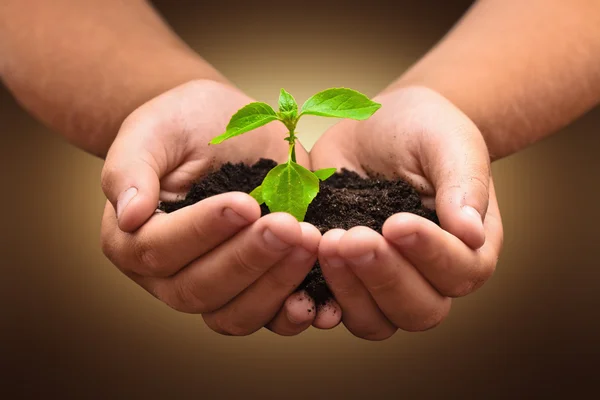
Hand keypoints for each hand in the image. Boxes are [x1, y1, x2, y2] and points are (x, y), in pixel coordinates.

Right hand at [100, 80, 334, 335]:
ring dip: (275, 286)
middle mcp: (169, 275)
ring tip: (309, 243)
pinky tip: (323, 299)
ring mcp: (215, 285)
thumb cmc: (182, 123)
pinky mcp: (255, 284)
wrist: (223, 127)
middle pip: (201, 289)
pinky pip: (271, 317)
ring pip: (237, 314)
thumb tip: (129, 215)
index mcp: (133, 240)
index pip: (160, 249)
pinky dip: (296, 312)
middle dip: (248, 259)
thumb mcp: (151, 131)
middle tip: (287, 226)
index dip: (203, 231)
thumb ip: (130, 169)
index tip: (243, 202)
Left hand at [309, 86, 503, 339]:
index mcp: (468, 247)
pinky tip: (299, 279)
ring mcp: (384, 283)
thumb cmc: (423, 129)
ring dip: (350, 291)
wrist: (377, 126)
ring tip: (327, 243)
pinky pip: (334, 308)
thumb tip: (471, 234)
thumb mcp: (449, 143)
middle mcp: (431, 277)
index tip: (396, 222)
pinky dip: (317, 301)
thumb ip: (464, 184)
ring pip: (376, 321)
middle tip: (352, 238)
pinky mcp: (345, 277)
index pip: (461, 271)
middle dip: (384, 277)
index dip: (430, 254)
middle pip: (419, 310)